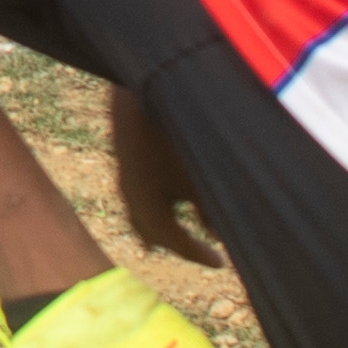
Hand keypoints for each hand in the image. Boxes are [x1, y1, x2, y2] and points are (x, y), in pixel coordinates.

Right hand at [109, 88, 225, 271]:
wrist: (147, 82)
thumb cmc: (178, 134)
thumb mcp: (202, 177)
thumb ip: (211, 210)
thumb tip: (219, 233)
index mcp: (148, 207)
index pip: (174, 241)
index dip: (200, 255)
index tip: (221, 264)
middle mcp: (131, 193)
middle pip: (149, 229)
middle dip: (173, 241)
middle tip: (196, 251)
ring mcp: (126, 171)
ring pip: (142, 207)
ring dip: (163, 219)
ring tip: (181, 226)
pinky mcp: (128, 150)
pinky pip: (142, 186)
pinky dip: (160, 197)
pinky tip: (175, 188)